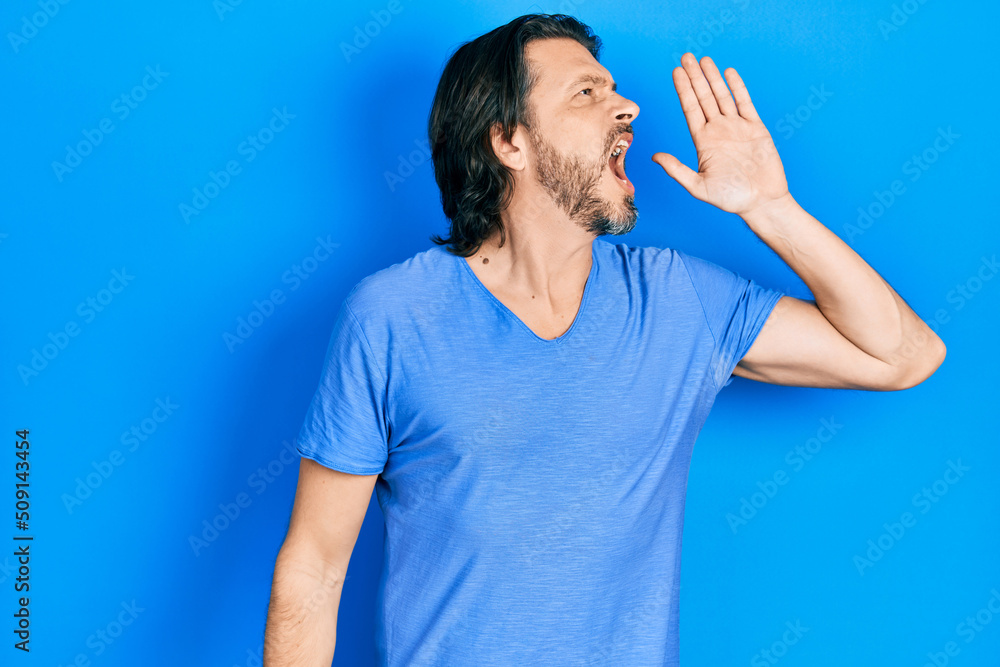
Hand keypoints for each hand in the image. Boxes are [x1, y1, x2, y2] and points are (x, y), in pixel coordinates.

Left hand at [652, 53, 788, 217]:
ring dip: (712, 78)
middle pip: (703, 98)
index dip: (683, 90)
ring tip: (704, 59)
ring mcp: (737, 128)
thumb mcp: (698, 186)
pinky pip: (745, 103)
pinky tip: (728, 72)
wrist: (762, 202)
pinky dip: (737, 87)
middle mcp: (718, 131)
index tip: (676, 72)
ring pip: (722, 96)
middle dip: (694, 77)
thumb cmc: (731, 199)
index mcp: (703, 142)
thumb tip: (655, 157)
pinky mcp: (755, 128)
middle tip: (686, 57)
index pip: (690, 110)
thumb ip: (677, 169)